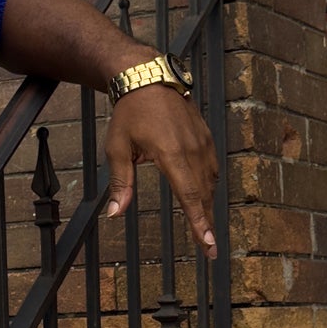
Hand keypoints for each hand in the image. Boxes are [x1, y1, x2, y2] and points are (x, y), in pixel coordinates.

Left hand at [105, 85, 218, 253]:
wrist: (147, 77)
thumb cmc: (129, 113)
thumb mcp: (118, 148)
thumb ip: (121, 183)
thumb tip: (115, 214)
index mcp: (171, 154)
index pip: (189, 196)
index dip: (198, 222)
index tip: (208, 243)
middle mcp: (192, 149)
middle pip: (204, 194)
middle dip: (206, 223)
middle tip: (210, 249)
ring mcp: (201, 142)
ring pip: (210, 182)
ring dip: (208, 206)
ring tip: (206, 228)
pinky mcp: (205, 136)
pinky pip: (211, 167)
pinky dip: (209, 186)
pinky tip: (205, 197)